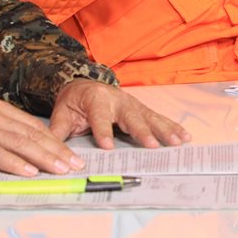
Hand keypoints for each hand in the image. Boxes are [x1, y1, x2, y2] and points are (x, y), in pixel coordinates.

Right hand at [0, 97, 85, 175]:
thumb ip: (4, 136)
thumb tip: (33, 152)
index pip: (34, 126)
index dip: (55, 142)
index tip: (71, 155)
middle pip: (31, 134)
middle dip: (56, 151)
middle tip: (74, 164)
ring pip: (19, 143)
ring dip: (43, 158)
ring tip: (59, 169)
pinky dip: (15, 163)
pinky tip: (29, 171)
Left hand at [48, 79, 190, 149]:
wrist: (84, 83)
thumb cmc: (74, 102)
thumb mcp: (62, 114)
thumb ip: (58, 132)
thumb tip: (53, 154)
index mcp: (95, 99)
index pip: (99, 117)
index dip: (103, 131)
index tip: (107, 147)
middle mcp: (117, 99)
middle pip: (131, 116)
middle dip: (142, 131)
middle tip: (151, 145)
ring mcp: (132, 104)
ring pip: (150, 117)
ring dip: (164, 130)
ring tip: (177, 142)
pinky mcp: (141, 109)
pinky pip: (158, 118)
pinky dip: (172, 127)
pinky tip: (184, 136)